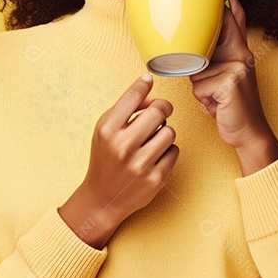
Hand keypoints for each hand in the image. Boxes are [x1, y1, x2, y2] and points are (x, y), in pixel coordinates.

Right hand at [71, 74, 177, 231]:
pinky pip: (174, 152)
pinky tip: (155, 156)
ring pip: (170, 132)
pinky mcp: (155, 179)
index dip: (144, 84)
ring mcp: (140, 164)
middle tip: (161, 111)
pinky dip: (168, 151)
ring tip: (154, 139)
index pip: (132, 97)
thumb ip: (125, 109)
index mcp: (107, 130)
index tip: (149, 80)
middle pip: (158, 111)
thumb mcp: (105, 130)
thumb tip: (149, 87)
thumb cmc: (105, 158)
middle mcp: (123, 146)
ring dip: (165, 132)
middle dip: (163, 108)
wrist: (103, 197)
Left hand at [190, 0, 277, 171]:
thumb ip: (209, 63)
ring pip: (197, 70)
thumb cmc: (231, 107)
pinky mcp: (231, 81)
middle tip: (208, 48)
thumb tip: (186, 53)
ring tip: (215, 99)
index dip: (231, 1)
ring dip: (200, 89)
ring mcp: (238, 67)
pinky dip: (203, 99)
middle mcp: (242, 55)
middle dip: (205, 46)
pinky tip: (217, 106)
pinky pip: (199, 86)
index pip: (236, 21)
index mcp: (240, 53)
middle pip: (216, 37)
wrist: (249, 134)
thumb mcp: (222, 79)